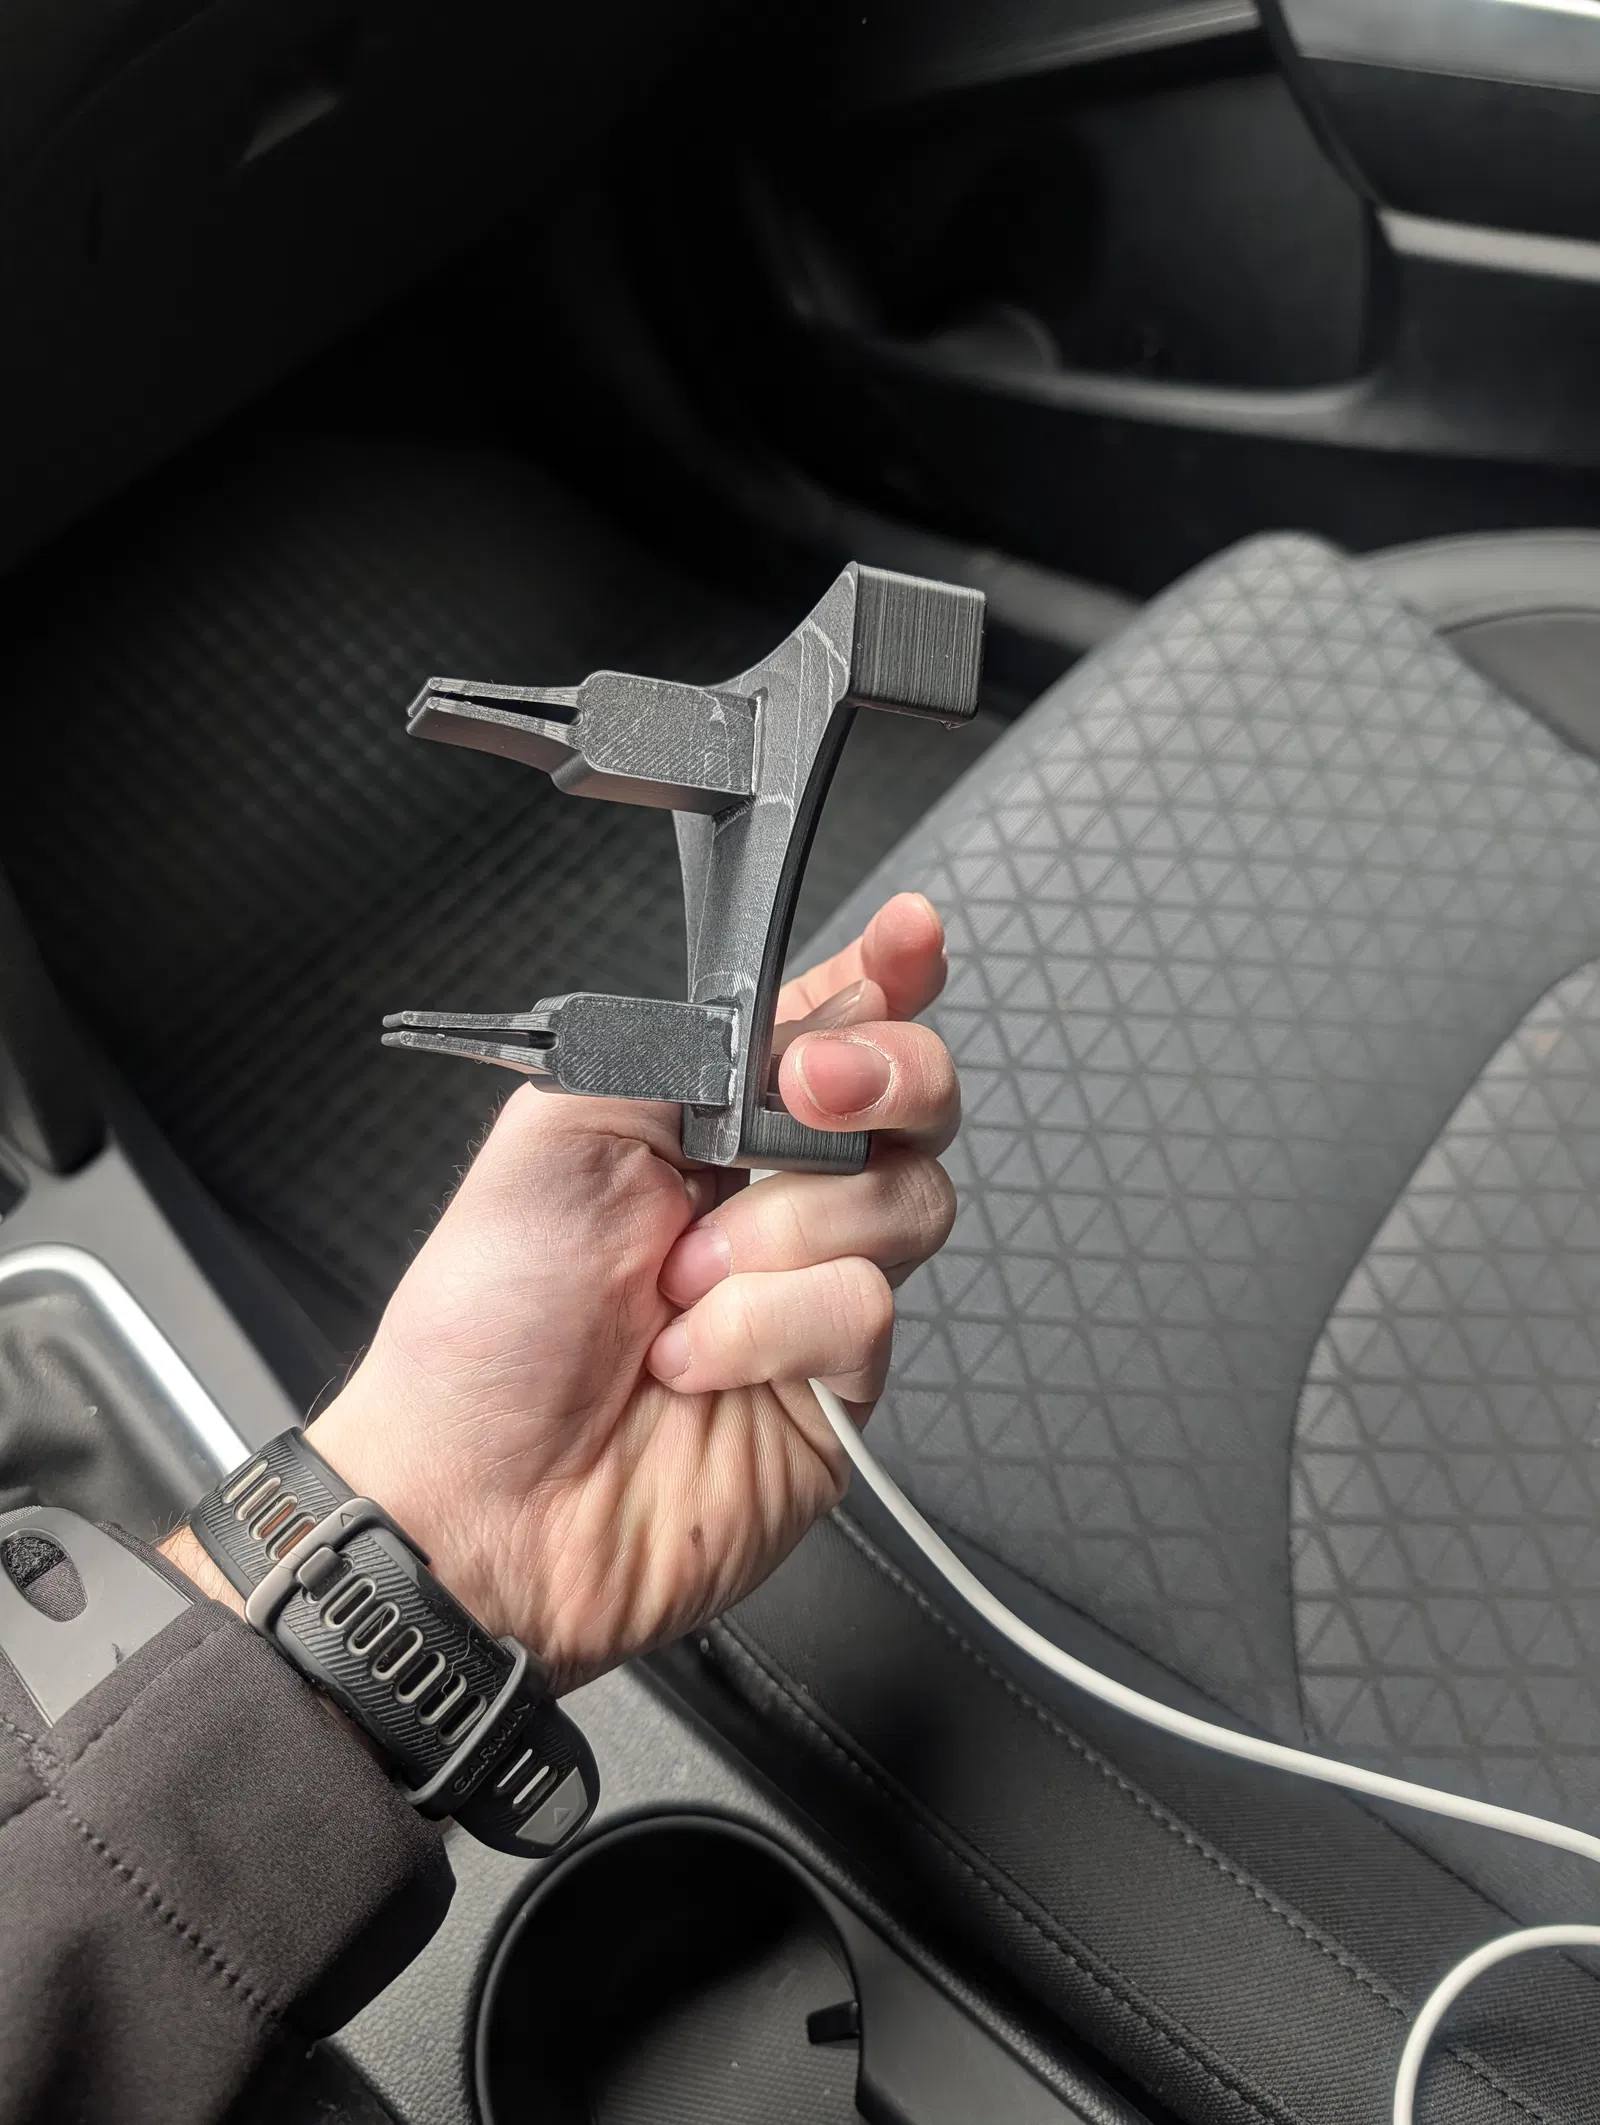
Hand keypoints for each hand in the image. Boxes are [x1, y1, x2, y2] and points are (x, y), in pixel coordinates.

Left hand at [294, 893, 958, 1691]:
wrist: (471, 1498)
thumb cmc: (482, 1331)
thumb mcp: (554, 1133)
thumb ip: (674, 1049)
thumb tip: (776, 1019)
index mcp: (707, 1125)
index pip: (832, 1027)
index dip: (889, 975)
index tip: (908, 936)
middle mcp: (775, 1200)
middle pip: (913, 1102)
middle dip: (881, 1073)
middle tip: (807, 1092)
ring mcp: (814, 1294)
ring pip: (907, 1199)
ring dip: (780, 1232)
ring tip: (680, 1286)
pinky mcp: (837, 1387)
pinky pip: (863, 1311)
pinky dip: (767, 1327)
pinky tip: (694, 1361)